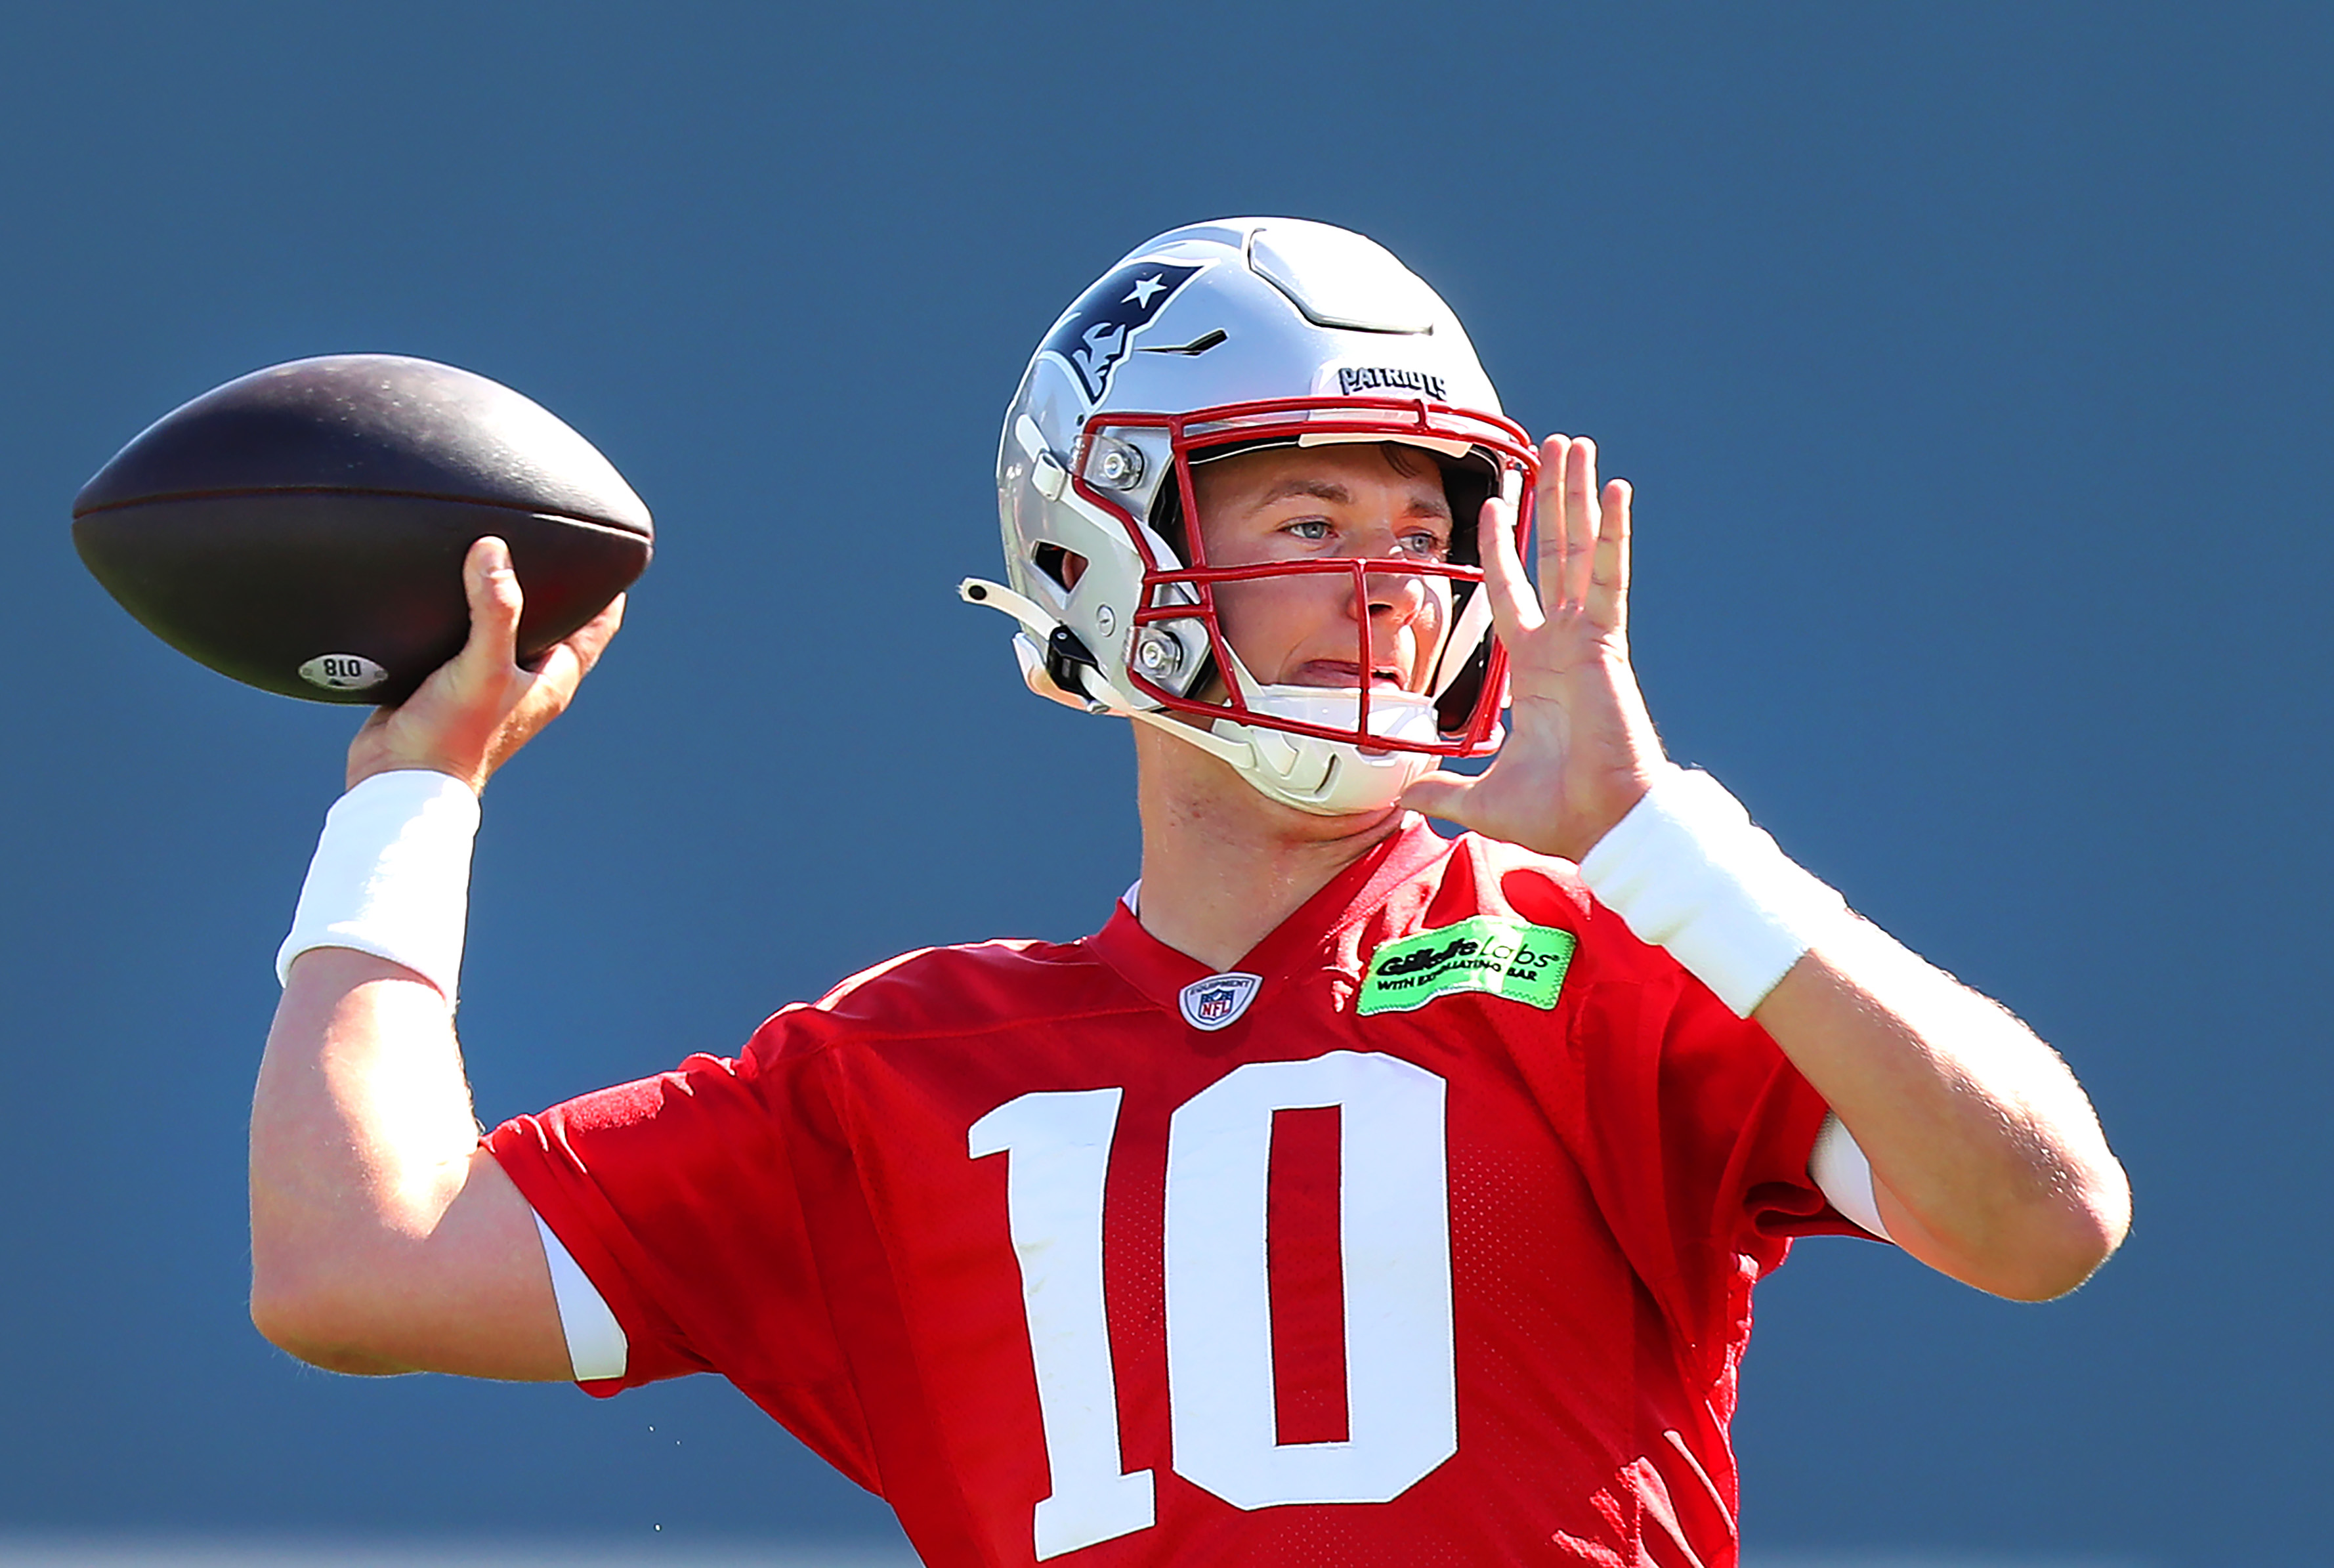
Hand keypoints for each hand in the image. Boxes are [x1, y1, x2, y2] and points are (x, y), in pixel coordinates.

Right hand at [346, 536, 625, 794]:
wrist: (399, 777)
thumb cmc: (454, 736)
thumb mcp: (485, 666)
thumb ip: (495, 610)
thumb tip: (493, 551)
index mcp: (554, 679)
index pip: (597, 625)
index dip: (608, 588)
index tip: (606, 550)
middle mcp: (528, 680)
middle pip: (554, 621)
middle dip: (552, 585)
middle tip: (544, 540)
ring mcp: (490, 681)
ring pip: (505, 626)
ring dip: (501, 596)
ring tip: (492, 554)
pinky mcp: (451, 682)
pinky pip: (463, 636)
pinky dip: (460, 612)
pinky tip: (443, 589)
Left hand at [1401, 435, 1666, 861]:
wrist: (1600, 826)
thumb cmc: (1556, 813)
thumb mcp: (1480, 797)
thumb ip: (1441, 786)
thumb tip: (1401, 791)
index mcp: (1534, 669)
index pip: (1512, 592)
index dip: (1503, 550)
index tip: (1497, 506)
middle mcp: (1563, 644)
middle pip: (1554, 556)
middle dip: (1552, 502)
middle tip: (1553, 448)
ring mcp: (1588, 640)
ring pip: (1580, 552)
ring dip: (1578, 498)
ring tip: (1577, 446)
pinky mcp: (1608, 645)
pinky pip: (1610, 578)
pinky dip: (1614, 534)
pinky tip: (1617, 490)